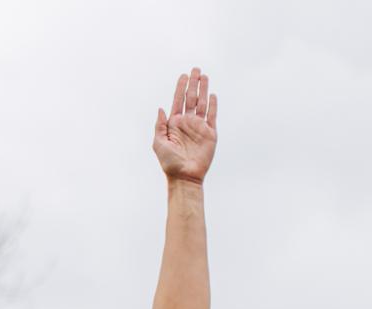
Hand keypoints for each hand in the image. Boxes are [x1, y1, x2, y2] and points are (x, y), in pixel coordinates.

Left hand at [153, 67, 217, 183]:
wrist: (185, 177)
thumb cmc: (169, 163)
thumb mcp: (159, 143)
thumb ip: (159, 125)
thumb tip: (160, 108)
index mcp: (174, 123)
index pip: (178, 101)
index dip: (180, 87)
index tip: (183, 75)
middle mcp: (187, 123)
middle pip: (191, 98)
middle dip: (193, 84)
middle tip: (196, 69)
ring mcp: (199, 127)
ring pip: (202, 104)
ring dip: (203, 90)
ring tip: (204, 76)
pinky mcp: (210, 134)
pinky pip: (212, 116)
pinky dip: (212, 105)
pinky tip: (212, 95)